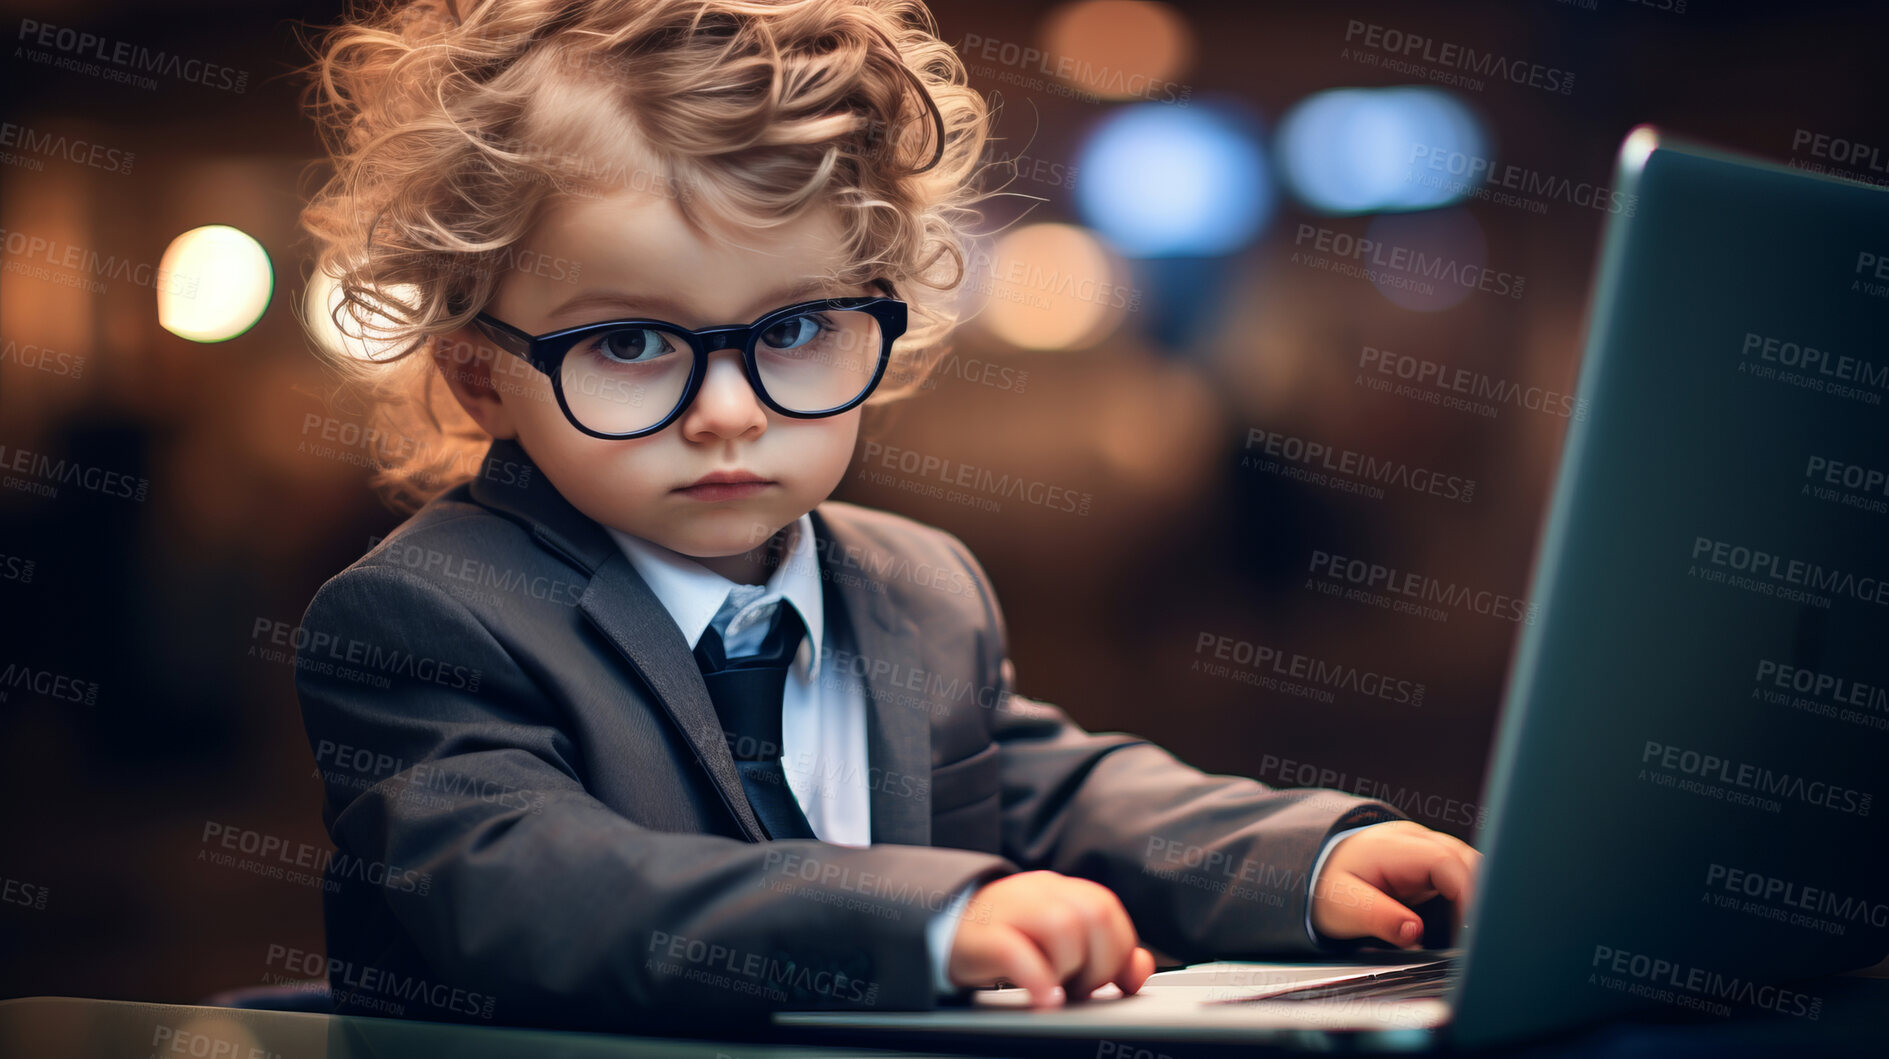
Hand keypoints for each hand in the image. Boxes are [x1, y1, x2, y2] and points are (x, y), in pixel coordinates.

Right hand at [946, 870, 1157, 1006]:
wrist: (939, 929)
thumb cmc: (1006, 940)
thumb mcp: (1058, 943)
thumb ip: (1102, 951)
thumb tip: (1140, 968)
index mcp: (1059, 890)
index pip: (1107, 909)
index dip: (1118, 951)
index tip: (1109, 981)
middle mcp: (1037, 892)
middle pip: (1093, 915)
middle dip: (1098, 962)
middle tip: (1079, 987)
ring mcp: (1008, 910)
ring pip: (1061, 928)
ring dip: (1068, 969)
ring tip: (1055, 989)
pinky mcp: (980, 937)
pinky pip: (1015, 952)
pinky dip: (1036, 979)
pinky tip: (1042, 998)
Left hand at [1309, 821, 1480, 948]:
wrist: (1320, 871)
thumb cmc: (1330, 887)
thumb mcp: (1344, 908)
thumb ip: (1379, 918)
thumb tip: (1415, 931)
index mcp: (1393, 847)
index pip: (1444, 861)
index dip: (1466, 893)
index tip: (1471, 928)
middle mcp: (1414, 841)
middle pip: (1465, 860)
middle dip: (1478, 896)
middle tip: (1476, 937)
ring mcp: (1426, 849)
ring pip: (1469, 865)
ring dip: (1475, 896)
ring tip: (1472, 933)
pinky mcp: (1431, 863)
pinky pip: (1461, 874)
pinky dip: (1467, 897)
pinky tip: (1464, 923)